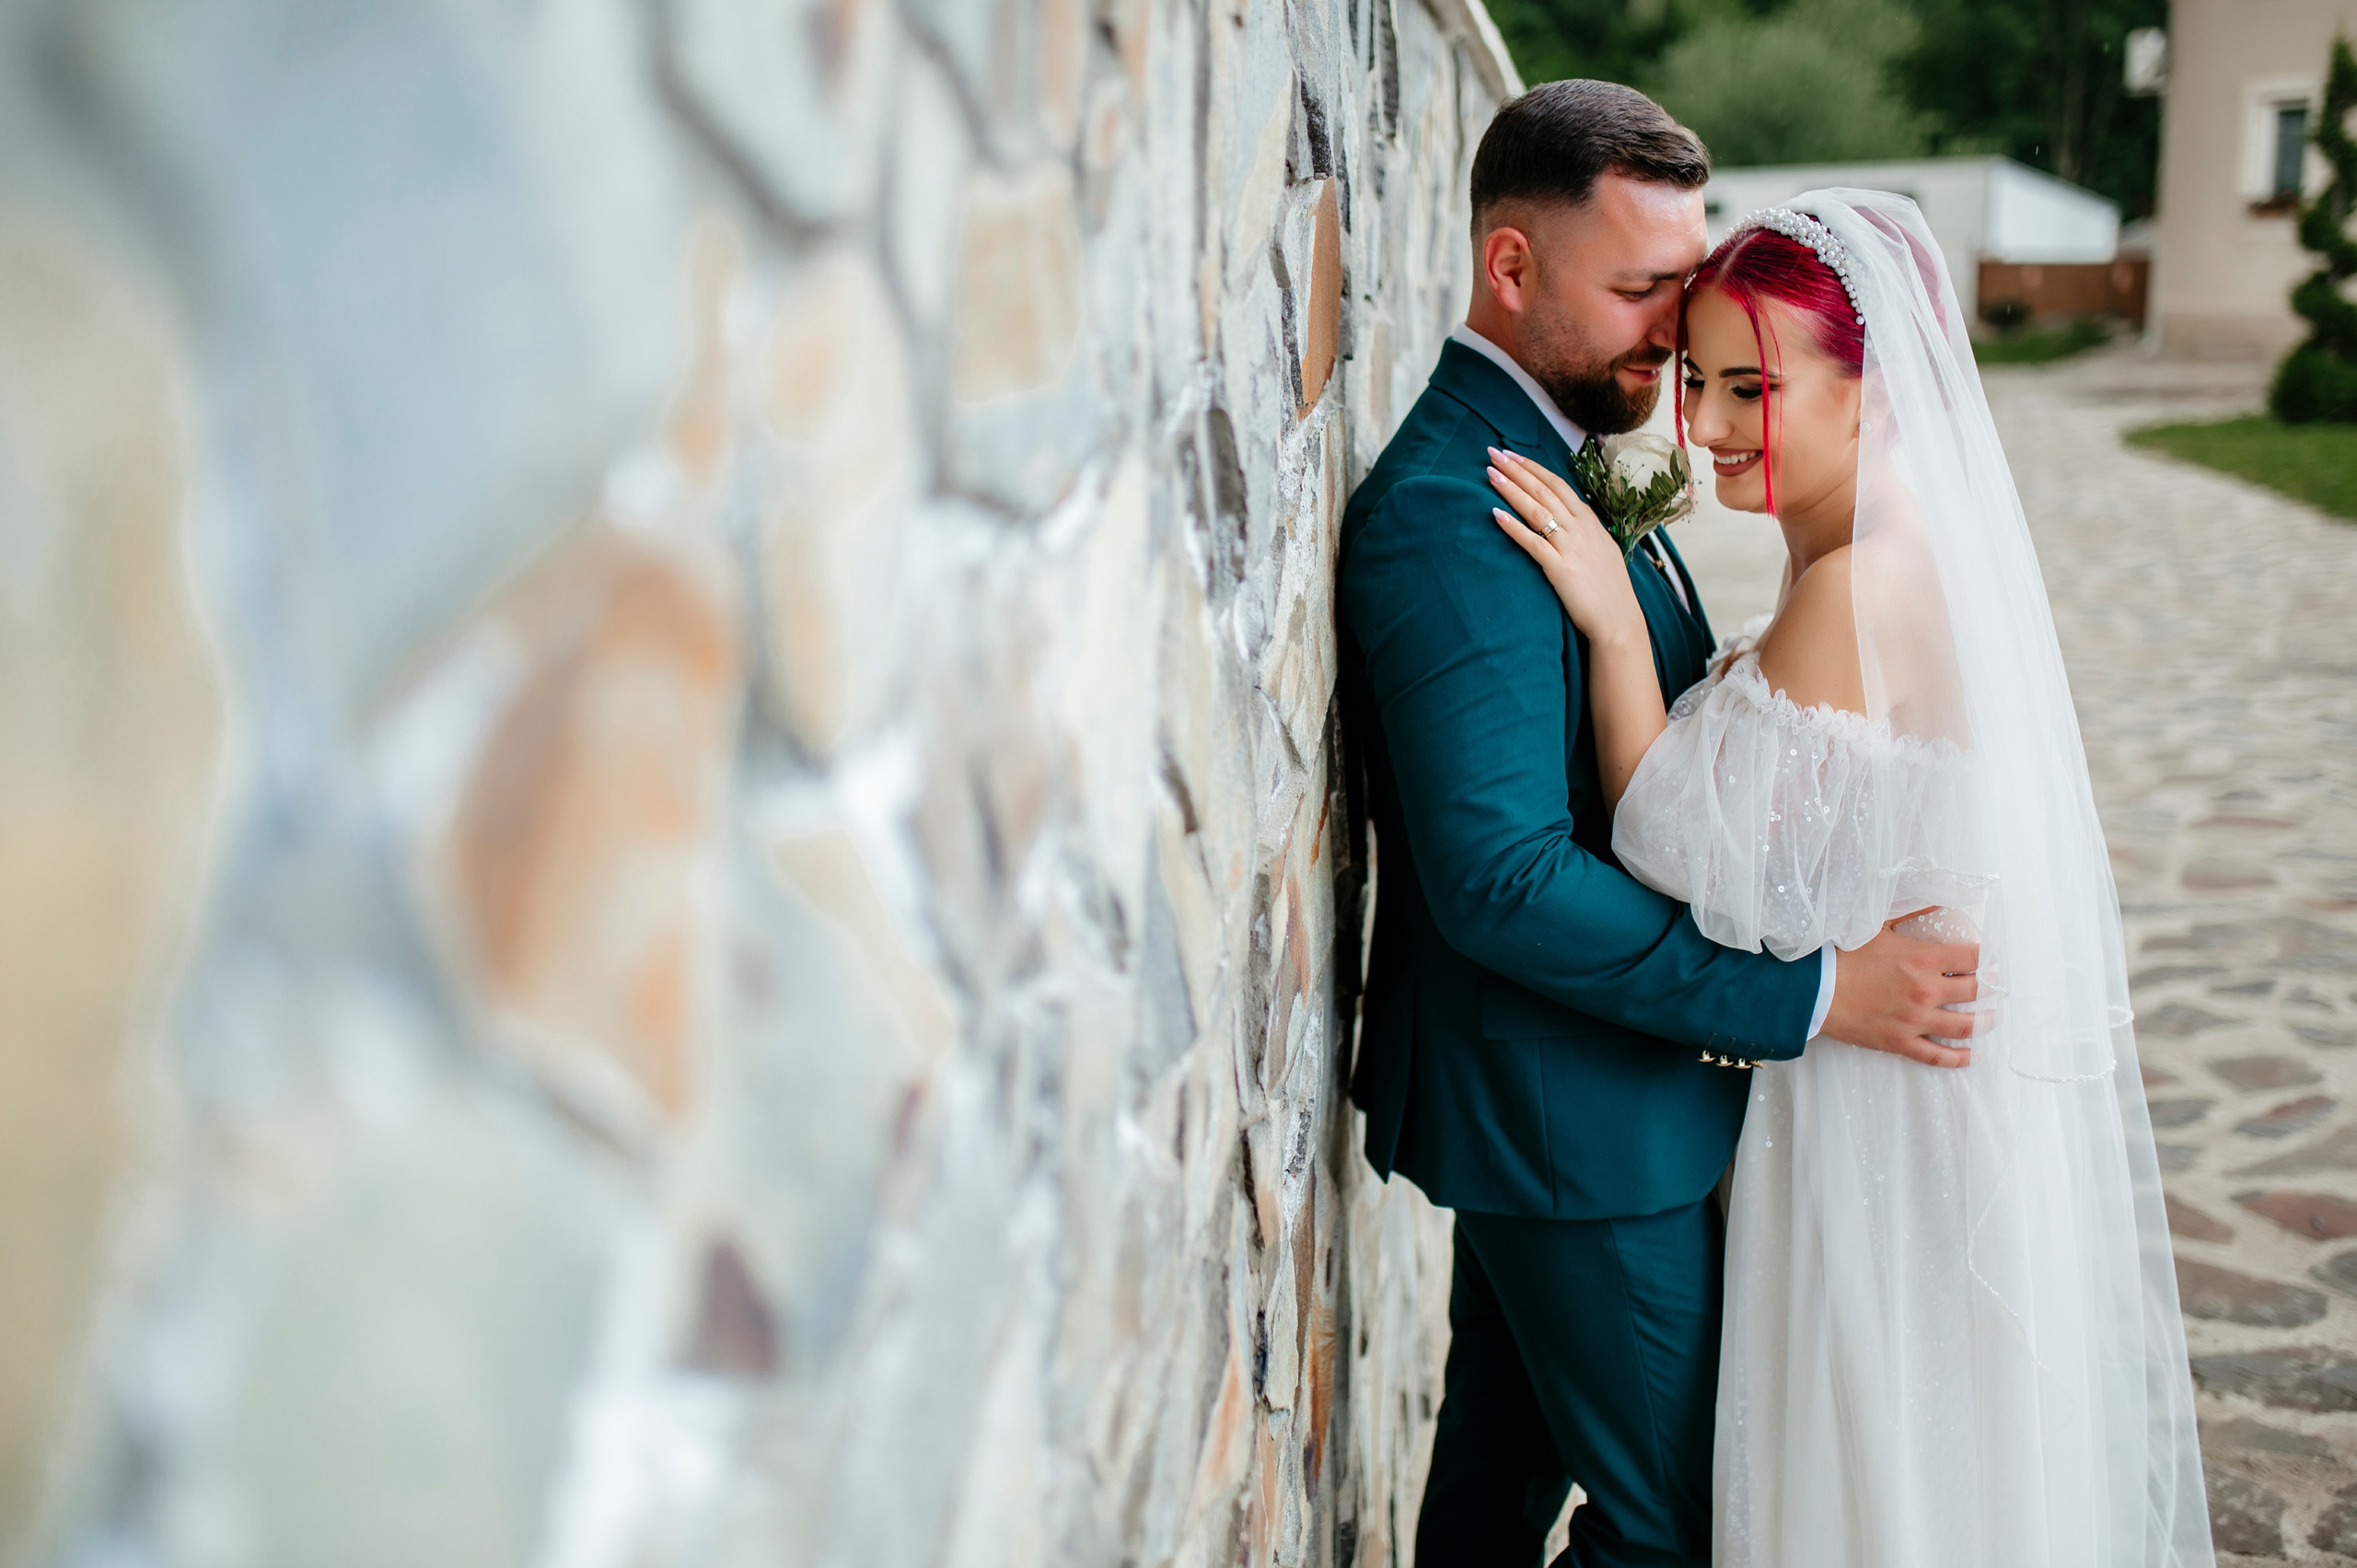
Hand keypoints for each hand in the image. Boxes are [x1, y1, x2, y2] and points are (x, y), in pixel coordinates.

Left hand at [1486, 448, 1645, 648]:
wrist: (1618, 619)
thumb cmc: (1609, 588)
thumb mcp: (1602, 549)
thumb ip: (1585, 530)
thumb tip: (1570, 516)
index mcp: (1590, 521)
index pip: (1557, 485)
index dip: (1533, 468)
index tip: (1512, 455)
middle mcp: (1580, 528)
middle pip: (1543, 490)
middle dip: (1517, 469)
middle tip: (1493, 452)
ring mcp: (1571, 547)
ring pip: (1537, 510)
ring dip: (1511, 489)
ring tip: (1490, 474)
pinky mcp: (1560, 569)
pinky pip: (1533, 543)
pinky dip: (1513, 527)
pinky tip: (1495, 514)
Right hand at [1820, 910, 1983, 1067]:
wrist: (1813, 989)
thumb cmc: (1842, 955)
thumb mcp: (1878, 925)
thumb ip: (1912, 912)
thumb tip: (1939, 899)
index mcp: (1924, 960)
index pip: (1974, 958)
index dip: (1989, 958)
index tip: (1993, 959)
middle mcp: (1926, 991)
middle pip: (1976, 991)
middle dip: (1991, 988)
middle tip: (1996, 987)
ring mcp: (1915, 1020)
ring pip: (1965, 1026)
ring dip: (1984, 1022)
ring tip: (1991, 1018)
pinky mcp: (1901, 1042)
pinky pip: (1937, 1055)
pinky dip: (1958, 1058)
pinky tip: (1971, 1056)